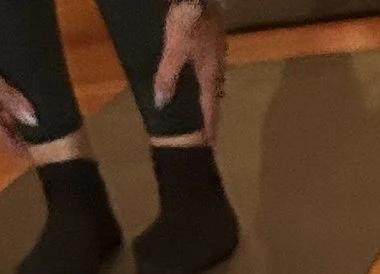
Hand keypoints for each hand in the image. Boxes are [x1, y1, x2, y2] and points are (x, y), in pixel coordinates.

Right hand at [0, 33, 39, 152]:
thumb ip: (8, 97)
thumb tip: (32, 121)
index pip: (0, 136)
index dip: (16, 148)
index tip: (35, 157)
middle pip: (1, 126)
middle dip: (19, 134)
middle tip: (43, 140)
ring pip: (0, 112)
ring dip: (16, 118)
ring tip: (37, 122)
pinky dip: (11, 103)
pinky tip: (22, 101)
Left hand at [152, 1, 227, 144]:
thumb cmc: (189, 22)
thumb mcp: (174, 50)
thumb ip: (168, 77)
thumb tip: (161, 104)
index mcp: (209, 77)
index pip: (210, 110)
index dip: (209, 128)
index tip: (209, 144)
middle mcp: (217, 70)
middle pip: (214, 98)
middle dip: (210, 114)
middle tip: (206, 129)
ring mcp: (218, 55)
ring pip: (213, 83)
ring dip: (208, 96)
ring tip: (203, 105)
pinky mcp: (215, 42)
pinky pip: (210, 69)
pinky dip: (205, 78)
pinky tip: (200, 74)